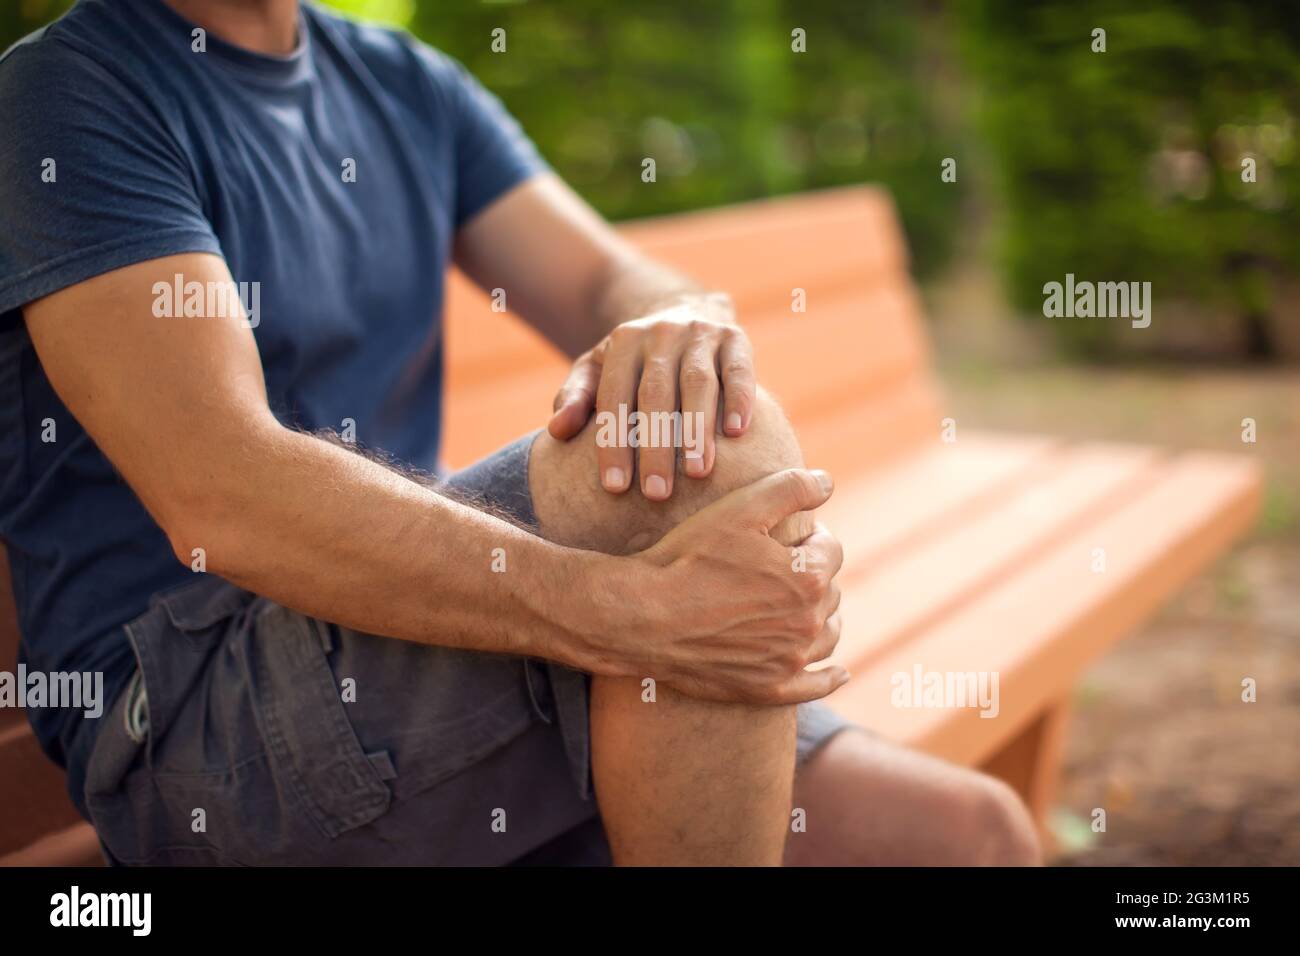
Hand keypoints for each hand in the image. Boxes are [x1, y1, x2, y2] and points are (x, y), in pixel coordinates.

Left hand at [546, 301, 754, 500]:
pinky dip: (739, 400)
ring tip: (697, 473)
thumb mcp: (598, 369)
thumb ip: (575, 397)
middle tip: (656, 494)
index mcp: (623, 341)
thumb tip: (556, 431)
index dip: (613, 442)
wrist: (682, 311)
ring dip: (697, 429)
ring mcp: (701, 333)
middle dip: (655, 445)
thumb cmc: (635, 360)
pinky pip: (739, 370)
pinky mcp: (735, 336)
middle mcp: (661, 333)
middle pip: (656, 394)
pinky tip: (737, 433)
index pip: (614, 397)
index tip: (615, 488)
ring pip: (698, 383)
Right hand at [594, 468, 847, 704]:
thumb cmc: (689, 558)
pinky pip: (814, 687)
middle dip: (813, 574)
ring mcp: (789, 660)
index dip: (811, 536)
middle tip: (781, 567)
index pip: (831, 550)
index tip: (787, 536)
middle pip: (829, 591)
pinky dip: (829, 678)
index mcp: (807, 577)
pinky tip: (838, 673)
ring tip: (803, 606)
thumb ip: (791, 488)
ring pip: (828, 635)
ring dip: (823, 617)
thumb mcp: (739, 508)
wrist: (643, 616)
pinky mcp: (768, 688)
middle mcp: (808, 622)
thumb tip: (828, 482)